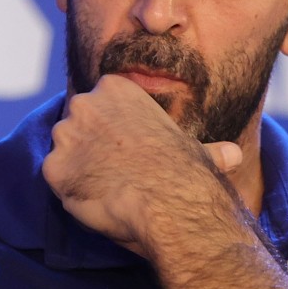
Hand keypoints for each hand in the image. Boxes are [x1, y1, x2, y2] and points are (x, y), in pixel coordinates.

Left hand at [42, 75, 240, 253]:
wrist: (166, 200)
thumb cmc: (185, 171)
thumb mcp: (198, 151)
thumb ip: (208, 149)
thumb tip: (234, 156)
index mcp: (116, 88)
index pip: (101, 102)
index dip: (112, 128)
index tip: (127, 148)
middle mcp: (84, 103)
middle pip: (77, 124)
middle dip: (90, 144)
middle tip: (114, 170)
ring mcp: (65, 135)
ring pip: (64, 151)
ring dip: (79, 167)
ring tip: (107, 188)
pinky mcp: (53, 168)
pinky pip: (57, 180)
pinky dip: (71, 191)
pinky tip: (95, 200)